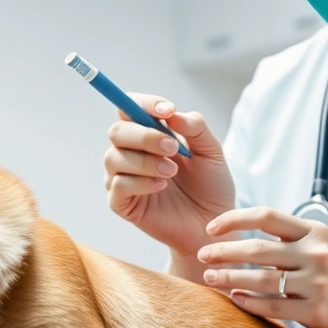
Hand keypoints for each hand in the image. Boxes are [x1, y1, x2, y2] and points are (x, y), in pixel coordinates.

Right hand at [103, 94, 233, 258]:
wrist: (213, 224)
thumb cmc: (210, 186)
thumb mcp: (211, 151)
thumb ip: (195, 127)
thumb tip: (172, 113)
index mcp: (148, 134)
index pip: (129, 107)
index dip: (143, 103)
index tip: (167, 110)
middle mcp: (130, 152)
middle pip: (117, 130)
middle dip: (145, 135)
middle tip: (173, 148)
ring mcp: (122, 177)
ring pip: (114, 158)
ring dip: (145, 161)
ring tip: (172, 172)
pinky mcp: (121, 203)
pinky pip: (118, 185)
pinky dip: (140, 182)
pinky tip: (161, 186)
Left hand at [197, 206, 327, 327]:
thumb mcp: (318, 246)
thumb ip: (286, 238)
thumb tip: (237, 233)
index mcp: (313, 231)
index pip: (266, 216)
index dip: (234, 219)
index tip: (210, 228)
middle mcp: (315, 253)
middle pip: (257, 248)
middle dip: (223, 251)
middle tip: (201, 255)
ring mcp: (317, 283)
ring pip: (261, 279)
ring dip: (229, 277)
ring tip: (209, 278)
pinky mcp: (316, 311)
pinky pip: (273, 306)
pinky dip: (249, 302)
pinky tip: (234, 299)